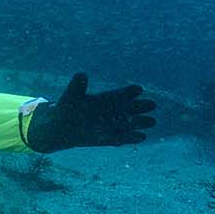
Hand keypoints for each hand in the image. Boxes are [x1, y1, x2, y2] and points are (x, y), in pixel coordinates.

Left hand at [25, 73, 155, 151]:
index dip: (130, 91)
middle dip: (142, 106)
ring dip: (140, 123)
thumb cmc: (67, 107)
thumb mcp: (71, 95)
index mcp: (107, 98)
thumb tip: (81, 75)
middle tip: (152, 105)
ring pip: (130, 123)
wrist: (62, 127)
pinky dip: (130, 138)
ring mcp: (112, 125)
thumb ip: (77, 86)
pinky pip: (121, 138)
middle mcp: (113, 111)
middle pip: (132, 107)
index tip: (138, 89)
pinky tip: (141, 137)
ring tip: (152, 122)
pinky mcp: (108, 138)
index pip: (122, 93)